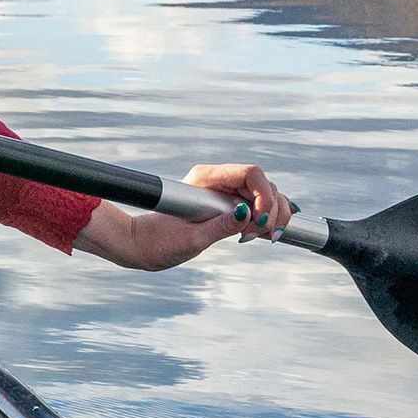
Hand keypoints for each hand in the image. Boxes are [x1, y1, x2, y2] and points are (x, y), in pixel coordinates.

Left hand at [85, 162, 293, 270]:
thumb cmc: (160, 241)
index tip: (260, 221)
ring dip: (273, 217)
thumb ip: (220, 226)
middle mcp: (219, 181)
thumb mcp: (191, 239)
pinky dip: (267, 221)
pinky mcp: (229, 208)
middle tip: (260, 235)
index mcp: (207, 178)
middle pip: (265, 184)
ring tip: (258, 237)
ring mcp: (226, 193)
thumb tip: (247, 216)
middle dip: (272, 210)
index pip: (251, 172)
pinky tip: (260, 235)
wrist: (144, 245)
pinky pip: (259, 208)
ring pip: (267, 196)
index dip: (264, 194)